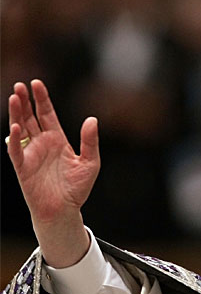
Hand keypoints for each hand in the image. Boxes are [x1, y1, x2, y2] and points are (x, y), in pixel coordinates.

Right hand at [7, 80, 99, 266]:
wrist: (65, 210)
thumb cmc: (77, 188)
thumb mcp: (90, 162)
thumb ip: (90, 141)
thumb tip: (93, 119)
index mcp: (57, 140)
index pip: (47, 114)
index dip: (42, 99)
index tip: (37, 83)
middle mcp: (42, 144)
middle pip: (30, 117)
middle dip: (25, 101)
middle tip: (21, 85)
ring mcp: (31, 154)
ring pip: (21, 129)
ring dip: (16, 114)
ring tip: (14, 97)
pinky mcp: (23, 167)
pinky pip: (16, 151)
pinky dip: (15, 139)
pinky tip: (15, 127)